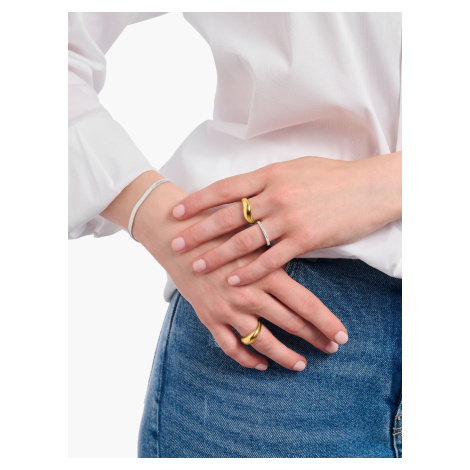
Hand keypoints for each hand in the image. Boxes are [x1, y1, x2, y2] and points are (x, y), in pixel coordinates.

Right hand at [162, 236, 348, 370]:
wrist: (178, 237)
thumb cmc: (219, 231)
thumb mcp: (253, 237)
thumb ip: (277, 253)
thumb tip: (306, 262)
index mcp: (266, 272)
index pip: (306, 304)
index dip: (326, 323)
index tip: (342, 337)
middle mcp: (250, 293)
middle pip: (291, 324)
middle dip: (314, 339)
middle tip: (330, 349)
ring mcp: (229, 309)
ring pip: (263, 342)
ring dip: (285, 357)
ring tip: (300, 364)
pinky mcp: (210, 317)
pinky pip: (231, 347)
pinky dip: (247, 359)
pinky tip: (260, 365)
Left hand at [170, 153, 401, 285]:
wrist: (369, 186)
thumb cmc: (332, 176)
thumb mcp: (295, 168)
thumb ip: (267, 179)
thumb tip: (244, 189)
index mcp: (270, 174)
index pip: (225, 188)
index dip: (198, 200)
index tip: (177, 211)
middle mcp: (275, 195)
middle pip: (228, 216)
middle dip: (198, 231)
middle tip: (176, 243)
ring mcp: (289, 218)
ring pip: (245, 240)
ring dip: (218, 254)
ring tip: (197, 265)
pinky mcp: (306, 239)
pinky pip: (272, 259)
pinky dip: (250, 271)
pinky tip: (234, 280)